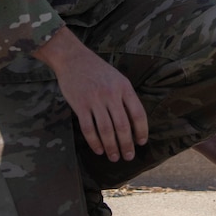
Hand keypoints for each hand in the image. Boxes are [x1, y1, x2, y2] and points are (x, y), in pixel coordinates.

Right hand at [34, 27, 147, 161]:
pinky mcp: (80, 105)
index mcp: (124, 87)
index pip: (138, 113)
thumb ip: (125, 96)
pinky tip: (99, 150)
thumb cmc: (98, 70)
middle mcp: (111, 94)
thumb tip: (134, 122)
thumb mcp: (117, 78)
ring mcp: (95, 100)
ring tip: (114, 157)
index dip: (141, 130)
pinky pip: (88, 128)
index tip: (141, 142)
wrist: (73, 58)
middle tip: (128, 156)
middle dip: (126, 144)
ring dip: (111, 147)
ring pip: (106, 130)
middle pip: (122, 125)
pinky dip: (94, 142)